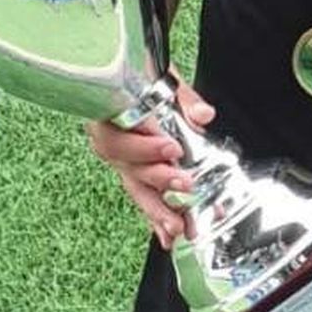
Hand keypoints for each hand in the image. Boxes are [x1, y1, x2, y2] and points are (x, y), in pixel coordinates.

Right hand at [85, 74, 213, 248]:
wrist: (131, 76)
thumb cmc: (142, 75)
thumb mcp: (164, 78)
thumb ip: (185, 99)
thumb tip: (203, 115)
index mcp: (109, 111)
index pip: (118, 133)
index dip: (143, 145)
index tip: (171, 148)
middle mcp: (110, 138)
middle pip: (126, 165)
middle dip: (157, 178)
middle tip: (184, 184)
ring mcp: (121, 159)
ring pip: (134, 186)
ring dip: (157, 208)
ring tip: (176, 226)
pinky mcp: (134, 173)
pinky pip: (143, 196)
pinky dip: (156, 218)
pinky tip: (168, 235)